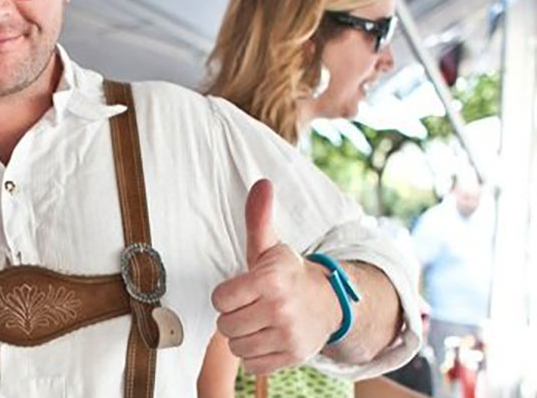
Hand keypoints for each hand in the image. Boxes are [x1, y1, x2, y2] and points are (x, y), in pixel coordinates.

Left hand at [211, 179, 341, 374]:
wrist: (328, 302)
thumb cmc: (288, 274)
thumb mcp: (270, 247)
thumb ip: (257, 218)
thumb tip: (261, 183)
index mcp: (270, 280)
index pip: (220, 299)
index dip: (225, 295)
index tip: (239, 290)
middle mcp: (280, 309)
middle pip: (225, 325)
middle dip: (233, 316)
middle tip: (250, 306)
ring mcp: (288, 335)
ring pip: (236, 346)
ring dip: (242, 336)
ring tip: (258, 322)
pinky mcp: (293, 357)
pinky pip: (252, 364)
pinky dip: (255, 355)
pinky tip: (267, 338)